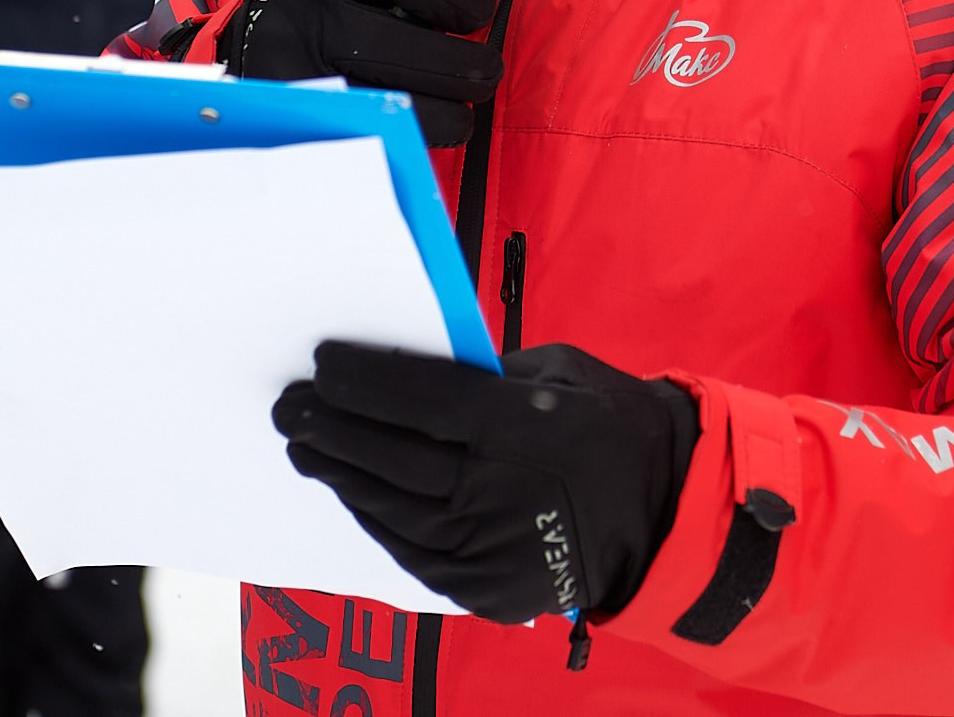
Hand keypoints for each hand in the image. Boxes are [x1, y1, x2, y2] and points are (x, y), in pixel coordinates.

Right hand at [224, 0, 522, 146]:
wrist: (270, 85)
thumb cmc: (347, 17)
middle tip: (479, 16)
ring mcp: (292, 35)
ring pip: (373, 41)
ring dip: (453, 63)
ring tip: (482, 74)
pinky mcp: (302, 98)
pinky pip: (375, 107)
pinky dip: (437, 115)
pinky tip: (458, 115)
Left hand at [274, 341, 700, 622]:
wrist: (664, 512)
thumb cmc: (605, 422)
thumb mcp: (556, 371)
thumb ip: (484, 376)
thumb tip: (406, 373)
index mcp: (522, 426)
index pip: (420, 399)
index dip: (363, 382)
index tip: (321, 364)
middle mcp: (502, 491)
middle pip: (395, 457)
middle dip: (332, 429)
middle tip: (289, 408)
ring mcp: (493, 548)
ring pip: (395, 509)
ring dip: (342, 477)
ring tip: (306, 449)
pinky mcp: (489, 589)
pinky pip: (413, 553)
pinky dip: (375, 521)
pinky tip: (350, 494)